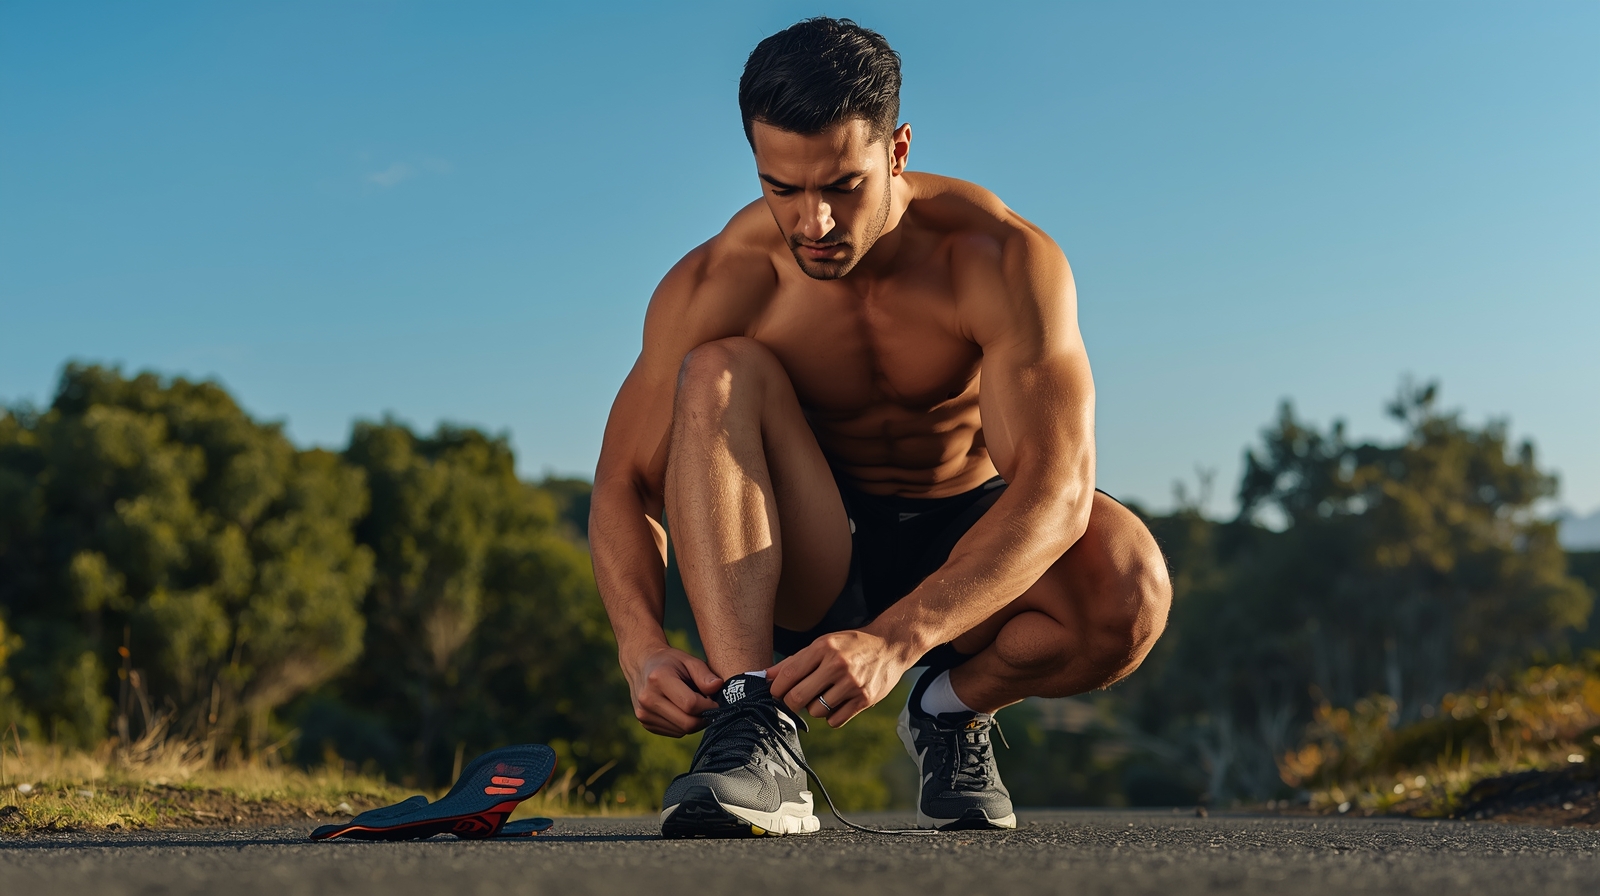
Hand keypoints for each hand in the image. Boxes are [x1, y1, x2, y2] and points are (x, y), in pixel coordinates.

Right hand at [623, 645, 722, 736]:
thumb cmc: (670, 662)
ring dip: (694, 722)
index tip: (714, 700)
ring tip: (693, 705)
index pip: (691, 704)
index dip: (709, 706)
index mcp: (658, 679)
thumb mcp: (689, 660)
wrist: (642, 665)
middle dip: (704, 717)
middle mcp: (648, 699)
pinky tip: (681, 710)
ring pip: (682, 731)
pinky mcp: (645, 723)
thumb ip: (704, 674)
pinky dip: (684, 724)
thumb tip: (718, 686)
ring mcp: (644, 713)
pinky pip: (675, 732)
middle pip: (687, 723)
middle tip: (709, 706)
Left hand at [767, 630, 912, 727]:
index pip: (789, 674)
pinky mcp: (865, 699)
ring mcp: (852, 683)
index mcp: (824, 647)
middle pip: (798, 697)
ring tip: (823, 696)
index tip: (775, 692)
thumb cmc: (850, 645)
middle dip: (790, 703)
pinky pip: (835, 720)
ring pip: (816, 711)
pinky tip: (836, 703)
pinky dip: (831, 716)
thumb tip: (765, 677)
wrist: (890, 646)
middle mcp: (837, 665)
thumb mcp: (823, 644)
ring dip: (814, 708)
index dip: (776, 688)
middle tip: (793, 700)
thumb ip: (794, 661)